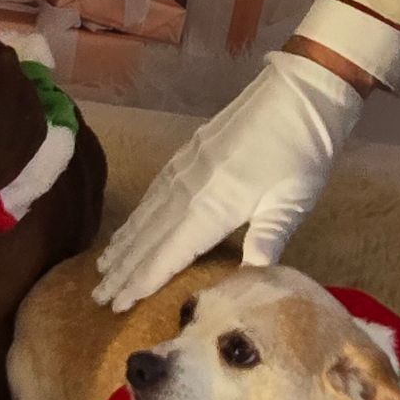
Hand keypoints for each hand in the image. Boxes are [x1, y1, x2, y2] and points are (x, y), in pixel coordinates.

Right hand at [92, 50, 363, 310]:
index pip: (167, 254)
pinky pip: (154, 191)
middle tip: (96, 297)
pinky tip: (130, 226)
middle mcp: (189, 189)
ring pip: (145, 213)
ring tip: (102, 267)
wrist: (299, 93)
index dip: (140, 282)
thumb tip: (251, 278)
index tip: (115, 305)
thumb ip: (267, 239)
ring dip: (123, 243)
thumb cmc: (303, 152)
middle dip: (121, 269)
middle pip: (147, 237)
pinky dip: (137, 214)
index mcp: (214, 207)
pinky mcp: (188, 153)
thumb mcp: (293, 201)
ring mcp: (185, 168)